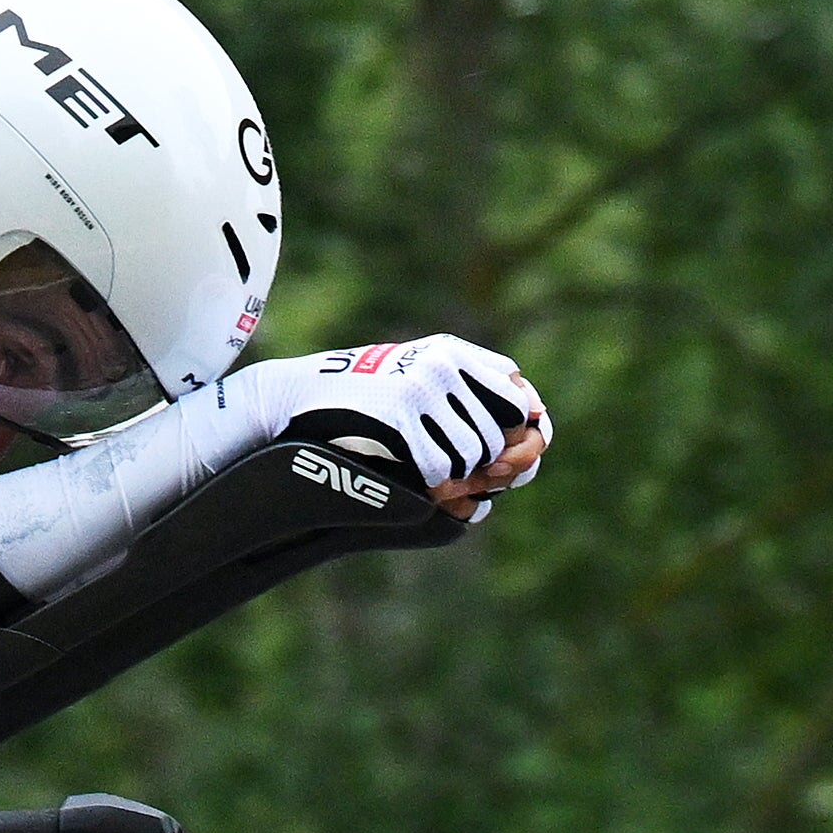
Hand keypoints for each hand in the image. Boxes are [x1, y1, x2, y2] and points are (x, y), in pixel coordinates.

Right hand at [232, 337, 551, 519]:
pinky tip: (413, 475)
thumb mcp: (415, 371)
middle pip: (497, 434)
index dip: (522, 432)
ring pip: (473, 453)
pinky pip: (439, 465)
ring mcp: (422, 388)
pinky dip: (430, 481)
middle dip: (483, 463)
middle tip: (463, 476)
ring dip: (455, 473)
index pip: (518, 399)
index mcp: (453, 352)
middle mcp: (444, 365)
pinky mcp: (401, 415)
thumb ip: (468, 382)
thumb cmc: (361, 395)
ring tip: (429, 469)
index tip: (516, 455)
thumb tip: (534, 414)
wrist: (297, 398)